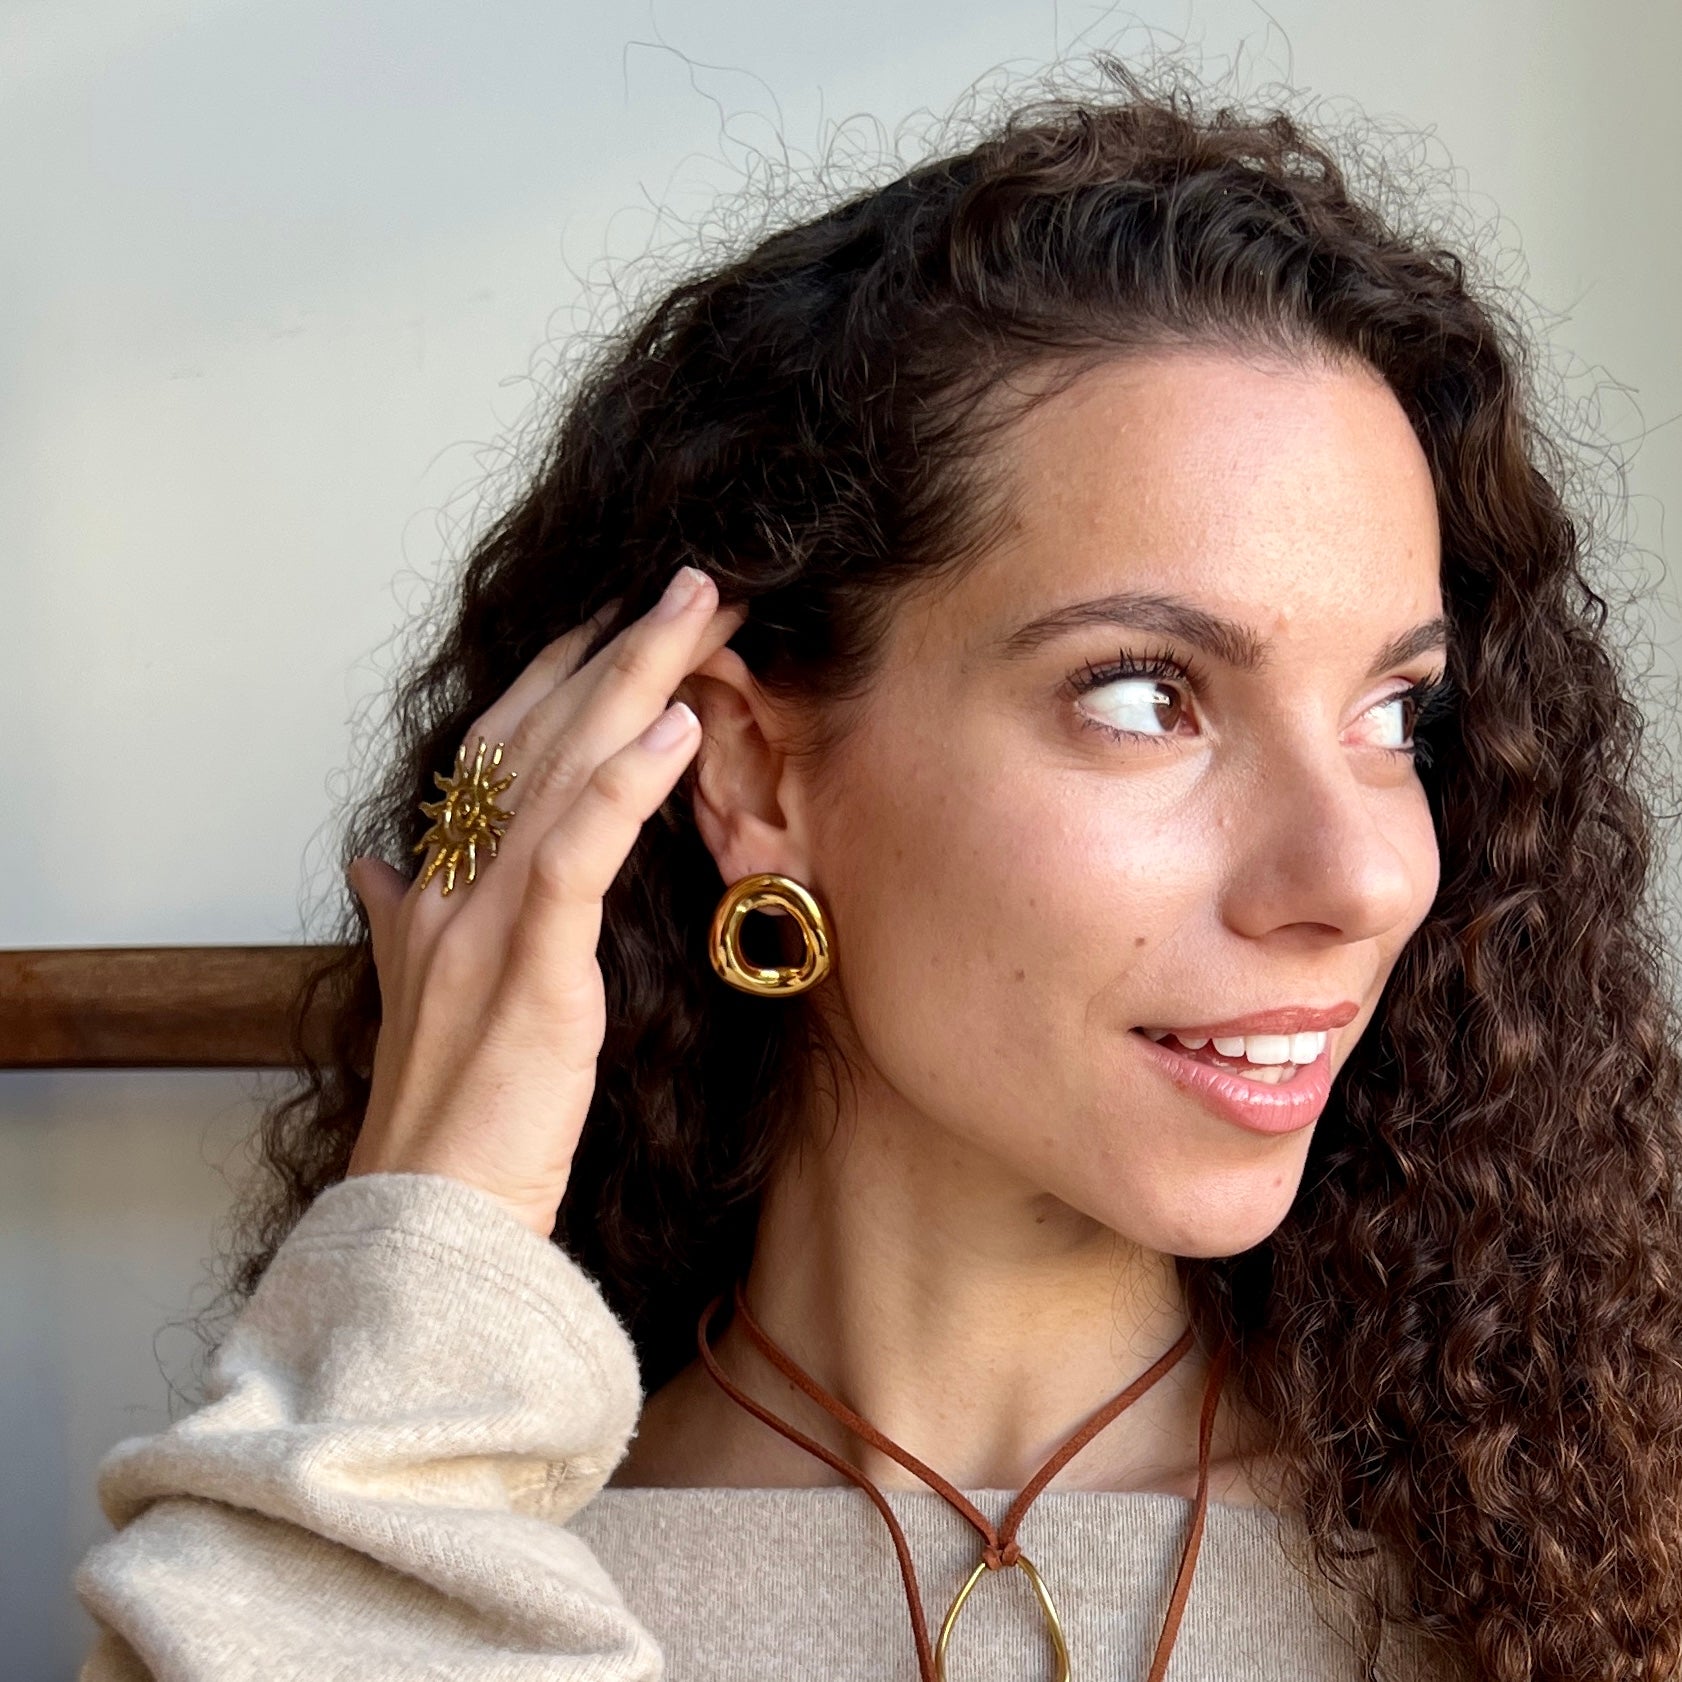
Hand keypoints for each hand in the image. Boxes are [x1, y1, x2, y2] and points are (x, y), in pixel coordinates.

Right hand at [344, 565, 746, 1236]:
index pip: (498, 747)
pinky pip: (575, 853)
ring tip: (702, 609)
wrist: (426, 1215)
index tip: (618, 616)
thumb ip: (400, 917)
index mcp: (438, 885)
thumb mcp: (413, 995)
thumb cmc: (444, 1111)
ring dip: (637, 676)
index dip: (558, 672)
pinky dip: (624, 781)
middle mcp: (453, 883)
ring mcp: (483, 921)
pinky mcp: (529, 969)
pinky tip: (674, 723)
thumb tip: (378, 861)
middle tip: (689, 579)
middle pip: (540, 730)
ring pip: (562, 766)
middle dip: (616, 644)